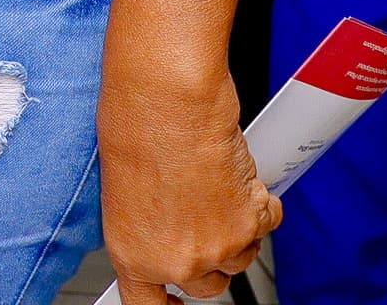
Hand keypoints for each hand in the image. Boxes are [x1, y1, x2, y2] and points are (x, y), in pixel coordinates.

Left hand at [98, 61, 278, 299]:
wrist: (166, 102)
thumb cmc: (133, 131)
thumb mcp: (122, 191)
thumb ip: (146, 228)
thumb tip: (162, 235)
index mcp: (133, 254)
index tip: (175, 303)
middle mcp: (177, 261)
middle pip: (207, 284)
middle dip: (207, 256)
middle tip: (198, 216)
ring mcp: (218, 247)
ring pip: (239, 255)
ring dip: (234, 227)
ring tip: (210, 184)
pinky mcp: (250, 224)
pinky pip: (265, 224)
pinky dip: (258, 203)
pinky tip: (233, 176)